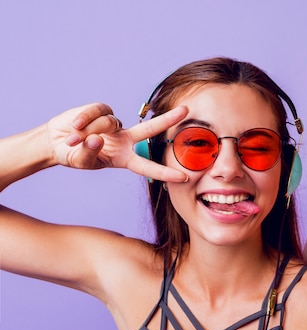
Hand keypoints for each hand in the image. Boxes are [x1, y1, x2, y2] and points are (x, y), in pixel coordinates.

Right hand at [48, 103, 188, 181]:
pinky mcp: (102, 110)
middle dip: (168, 119)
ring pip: (109, 123)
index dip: (165, 173)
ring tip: (73, 140)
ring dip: (89, 131)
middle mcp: (124, 140)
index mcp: (124, 158)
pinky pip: (97, 112)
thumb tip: (96, 140)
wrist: (56, 142)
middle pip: (149, 129)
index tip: (184, 178)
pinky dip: (84, 120)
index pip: (148, 166)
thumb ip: (89, 155)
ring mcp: (115, 124)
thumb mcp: (80, 162)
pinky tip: (74, 127)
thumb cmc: (73, 155)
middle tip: (186, 110)